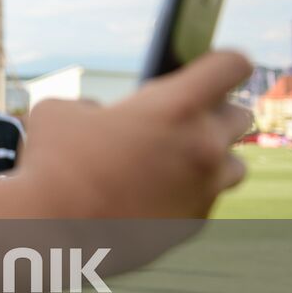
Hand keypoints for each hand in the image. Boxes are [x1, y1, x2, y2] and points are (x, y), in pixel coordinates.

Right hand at [19, 51, 252, 219]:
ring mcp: (204, 190)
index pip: (232, 65)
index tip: (208, 67)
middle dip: (215, 112)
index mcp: (177, 106)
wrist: (51, 232)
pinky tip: (150, 193)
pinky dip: (186, 194)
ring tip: (174, 159)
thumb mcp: (62, 111)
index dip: (223, 60)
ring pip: (234, 165)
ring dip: (211, 158)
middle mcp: (203, 146)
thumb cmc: (53, 163)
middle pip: (240, 116)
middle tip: (182, 117)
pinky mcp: (193, 225)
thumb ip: (95, 106)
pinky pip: (204, 200)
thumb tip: (100, 118)